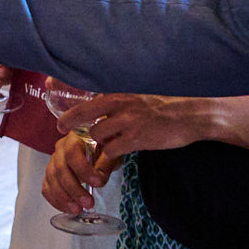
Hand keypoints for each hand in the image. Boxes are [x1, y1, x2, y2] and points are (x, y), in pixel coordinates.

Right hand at [42, 130, 114, 214]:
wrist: (98, 149)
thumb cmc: (104, 148)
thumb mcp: (110, 152)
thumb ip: (104, 165)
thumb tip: (98, 181)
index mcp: (74, 138)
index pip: (71, 152)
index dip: (82, 169)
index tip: (96, 183)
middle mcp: (60, 148)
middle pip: (60, 169)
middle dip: (74, 189)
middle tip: (88, 203)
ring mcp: (53, 162)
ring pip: (51, 180)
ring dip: (64, 198)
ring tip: (78, 209)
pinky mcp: (51, 175)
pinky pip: (47, 188)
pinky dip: (56, 200)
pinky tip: (68, 208)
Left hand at [59, 93, 212, 159]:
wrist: (191, 115)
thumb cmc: (165, 107)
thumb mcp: (138, 98)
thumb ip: (119, 104)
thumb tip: (99, 113)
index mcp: (120, 93)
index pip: (87, 98)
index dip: (70, 107)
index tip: (57, 114)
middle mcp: (121, 104)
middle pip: (85, 116)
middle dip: (72, 124)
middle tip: (63, 129)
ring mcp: (128, 121)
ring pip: (97, 135)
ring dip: (100, 142)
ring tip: (109, 144)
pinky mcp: (137, 139)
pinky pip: (112, 150)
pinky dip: (111, 154)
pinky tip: (119, 153)